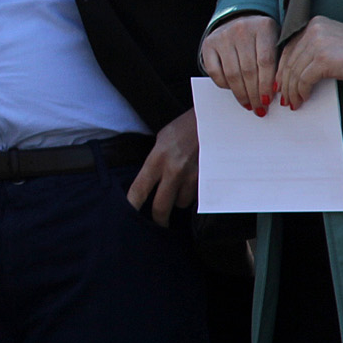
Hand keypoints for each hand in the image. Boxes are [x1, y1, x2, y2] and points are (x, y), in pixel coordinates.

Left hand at [127, 110, 197, 226]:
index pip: (140, 188)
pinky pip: (197, 197)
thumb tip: (150, 179)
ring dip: (180, 199)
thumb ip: (156, 159)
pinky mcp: (208, 180)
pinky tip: (195, 180)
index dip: (132, 204)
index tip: (128, 213)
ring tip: (182, 185)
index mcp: (158, 158)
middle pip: (161, 207)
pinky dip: (194, 193)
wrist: (215, 120)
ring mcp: (193, 177)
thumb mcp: (163, 138)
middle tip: (158, 222)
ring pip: (181, 203)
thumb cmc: (186, 126)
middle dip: (158, 218)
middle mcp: (174, 171)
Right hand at [201, 14, 278, 113]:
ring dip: (241, 94)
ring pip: (232, 73)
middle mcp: (242, 29)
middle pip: (248, 70)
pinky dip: (224, 85)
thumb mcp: (275, 41)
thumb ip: (278, 62)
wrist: (239, 19)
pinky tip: (233, 90)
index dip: (266, 85)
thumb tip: (276, 92)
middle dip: (254, 94)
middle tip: (259, 109)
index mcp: (263, 27)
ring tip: (248, 105)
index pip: (266, 62)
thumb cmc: (262, 37)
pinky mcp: (209, 44)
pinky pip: (215, 72)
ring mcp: (223, 36)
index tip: (269, 101)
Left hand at [275, 16, 342, 108]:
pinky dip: (301, 91)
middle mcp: (313, 30)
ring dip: (292, 90)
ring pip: (294, 72)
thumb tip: (292, 71)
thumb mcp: (332, 43)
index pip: (289, 48)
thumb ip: (312, 49)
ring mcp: (317, 43)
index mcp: (314, 24)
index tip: (280, 83)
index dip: (282, 68)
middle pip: (290, 60)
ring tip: (294, 102)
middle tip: (285, 97)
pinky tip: (303, 98)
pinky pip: (304, 79)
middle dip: (285, 82)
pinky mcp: (323, 59)